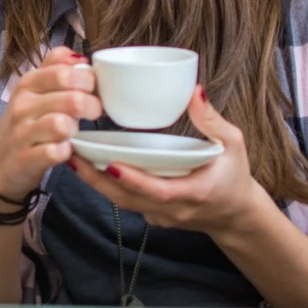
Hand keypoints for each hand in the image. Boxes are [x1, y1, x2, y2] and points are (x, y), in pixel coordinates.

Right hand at [0, 47, 103, 201]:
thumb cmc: (25, 123)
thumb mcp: (33, 91)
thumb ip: (55, 68)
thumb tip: (81, 57)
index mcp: (28, 83)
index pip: (64, 71)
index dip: (88, 80)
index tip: (94, 90)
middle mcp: (23, 105)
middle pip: (71, 98)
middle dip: (92, 105)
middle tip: (93, 112)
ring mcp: (23, 132)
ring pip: (63, 124)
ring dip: (76, 129)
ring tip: (74, 132)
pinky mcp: (26, 158)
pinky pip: (57, 152)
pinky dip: (67, 152)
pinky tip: (65, 149)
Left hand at [70, 86, 262, 235]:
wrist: (235, 214)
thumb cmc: (234, 175)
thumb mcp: (233, 144)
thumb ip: (211, 120)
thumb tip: (194, 91)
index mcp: (194, 192)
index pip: (158, 191)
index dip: (133, 179)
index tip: (110, 163)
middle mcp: (173, 209)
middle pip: (128, 199)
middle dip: (97, 179)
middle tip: (73, 154)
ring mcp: (160, 216)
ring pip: (121, 202)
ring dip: (95, 182)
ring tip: (72, 156)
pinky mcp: (152, 215)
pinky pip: (125, 202)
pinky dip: (106, 185)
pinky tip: (88, 166)